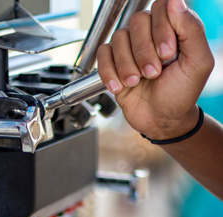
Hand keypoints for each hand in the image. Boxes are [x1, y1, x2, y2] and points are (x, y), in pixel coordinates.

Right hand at [97, 0, 213, 139]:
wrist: (161, 120)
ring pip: (119, 38)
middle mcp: (150, 34)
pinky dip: (109, 71)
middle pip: (137, 21)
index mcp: (174, 29)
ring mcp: (130, 48)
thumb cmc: (181, 94)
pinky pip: (103, 54)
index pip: (162, 6)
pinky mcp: (113, 63)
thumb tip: (175, 1)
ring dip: (127, 65)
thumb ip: (192, 29)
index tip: (167, 54)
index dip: (161, 28)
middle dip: (144, 52)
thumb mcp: (197, 63)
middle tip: (153, 74)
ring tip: (137, 82)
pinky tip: (120, 86)